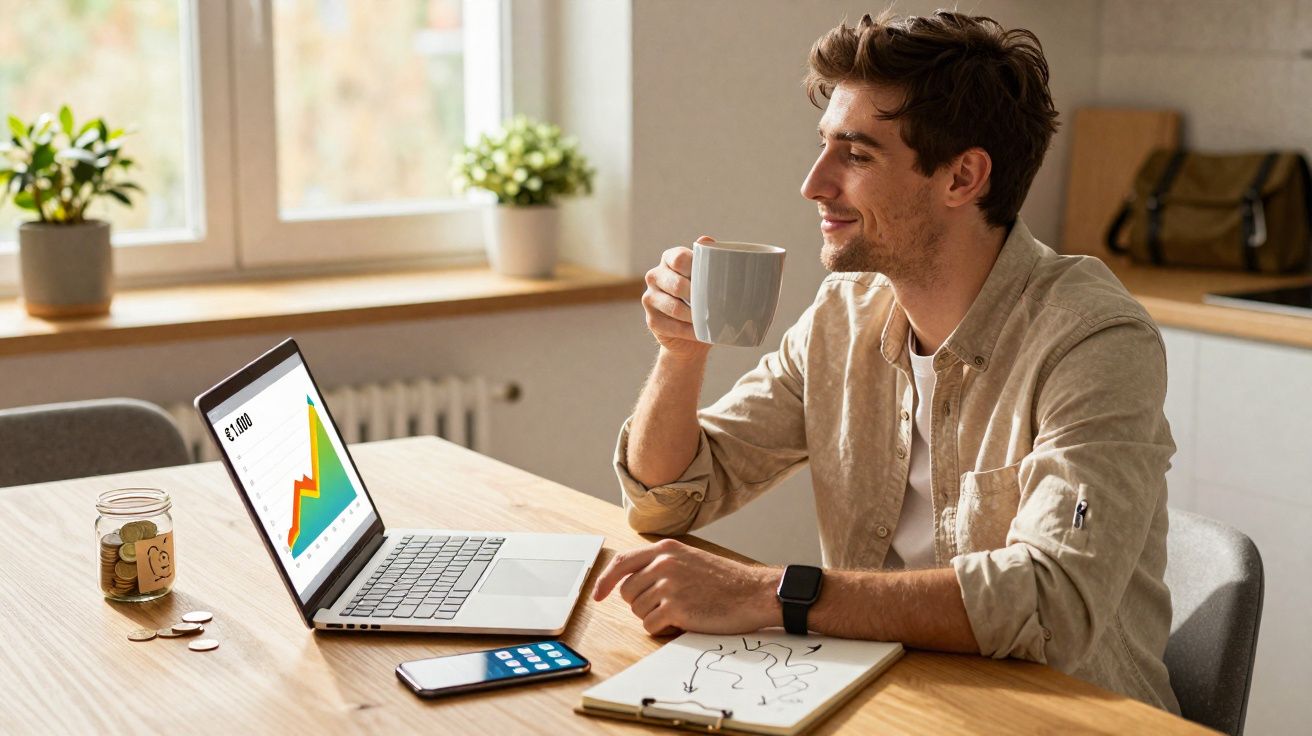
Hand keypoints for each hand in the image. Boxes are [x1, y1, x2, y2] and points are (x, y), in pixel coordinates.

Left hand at [592, 538, 780, 635]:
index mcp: (666, 549)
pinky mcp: (675, 607)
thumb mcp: (689, 559)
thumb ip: (660, 563)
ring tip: (681, 610)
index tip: (598, 595)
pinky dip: (663, 629)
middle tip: (667, 605)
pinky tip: (684, 621)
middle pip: (627, 592)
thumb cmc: (724, 580)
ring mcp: (668, 585)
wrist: (752, 592)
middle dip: (641, 604)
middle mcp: (663, 563)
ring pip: (638, 611)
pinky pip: (651, 626)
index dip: (605, 580)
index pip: (621, 562)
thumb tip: (629, 580)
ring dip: (655, 617)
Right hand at [642, 236, 713, 359]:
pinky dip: (689, 331)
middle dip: (696, 295)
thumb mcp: (709, 277)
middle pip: (676, 283)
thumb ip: (709, 258)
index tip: (711, 279)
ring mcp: (649, 298)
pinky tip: (700, 333)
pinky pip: (672, 326)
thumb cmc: (704, 297)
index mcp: (669, 259)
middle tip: (713, 303)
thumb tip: (707, 240)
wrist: (694, 333)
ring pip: (673, 307)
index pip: (679, 258)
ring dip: (694, 316)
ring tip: (709, 320)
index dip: (695, 268)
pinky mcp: (651, 320)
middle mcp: (655, 275)